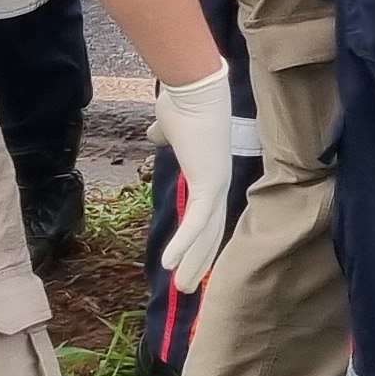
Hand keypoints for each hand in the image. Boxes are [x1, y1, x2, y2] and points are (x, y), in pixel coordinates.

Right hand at [149, 68, 238, 291]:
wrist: (193, 88)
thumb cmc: (182, 100)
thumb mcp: (170, 127)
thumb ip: (165, 135)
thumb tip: (155, 134)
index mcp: (210, 172)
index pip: (209, 215)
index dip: (200, 239)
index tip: (191, 260)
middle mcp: (219, 182)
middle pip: (212, 233)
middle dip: (200, 262)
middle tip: (190, 288)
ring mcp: (217, 185)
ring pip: (207, 235)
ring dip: (193, 262)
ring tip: (184, 287)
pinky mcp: (209, 184)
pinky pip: (196, 223)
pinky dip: (183, 245)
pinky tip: (170, 264)